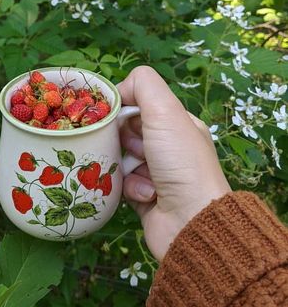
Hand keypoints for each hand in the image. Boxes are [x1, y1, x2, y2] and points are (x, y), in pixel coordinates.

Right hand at [118, 66, 230, 260]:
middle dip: (124, 139)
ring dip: (127, 166)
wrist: (191, 221)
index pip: (140, 104)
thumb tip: (119, 89)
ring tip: (141, 174)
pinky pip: (123, 184)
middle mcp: (169, 147)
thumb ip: (143, 85)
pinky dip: (132, 188)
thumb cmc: (181, 163)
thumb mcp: (165, 111)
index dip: (124, 108)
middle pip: (127, 131)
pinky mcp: (145, 197)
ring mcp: (157, 172)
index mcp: (178, 123)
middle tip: (132, 148)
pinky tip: (147, 195)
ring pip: (122, 158)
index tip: (115, 117)